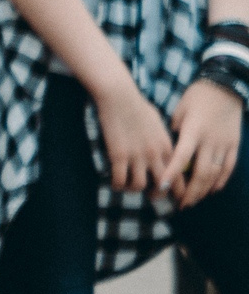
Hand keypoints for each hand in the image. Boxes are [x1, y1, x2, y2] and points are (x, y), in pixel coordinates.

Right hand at [94, 79, 173, 195]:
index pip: (178, 175)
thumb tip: (162, 150)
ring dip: (134, 190)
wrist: (120, 97)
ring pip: (139, 185)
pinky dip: (117, 185)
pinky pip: (119, 179)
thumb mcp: (158, 124)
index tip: (172, 193)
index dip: (178, 189)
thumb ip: (163, 140)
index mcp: (167, 147)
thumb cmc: (138, 106)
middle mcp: (155, 154)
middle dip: (158, 196)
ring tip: (128, 187)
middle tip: (151, 197)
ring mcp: (136, 156)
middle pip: (162, 186)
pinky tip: (114, 183)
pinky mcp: (118, 155)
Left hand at [163, 80, 242, 205]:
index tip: (161, 187)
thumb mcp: (178, 110)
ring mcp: (224, 144)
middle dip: (189, 191)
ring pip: (215, 174)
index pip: (181, 157)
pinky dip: (220, 181)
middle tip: (179, 203)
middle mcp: (210, 141)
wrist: (226, 87)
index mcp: (193, 131)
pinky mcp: (234, 145)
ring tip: (192, 200)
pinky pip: (228, 167)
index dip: (171, 173)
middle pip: (201, 172)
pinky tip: (211, 190)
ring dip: (203, 190)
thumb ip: (173, 131)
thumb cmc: (196, 97)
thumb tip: (167, 150)